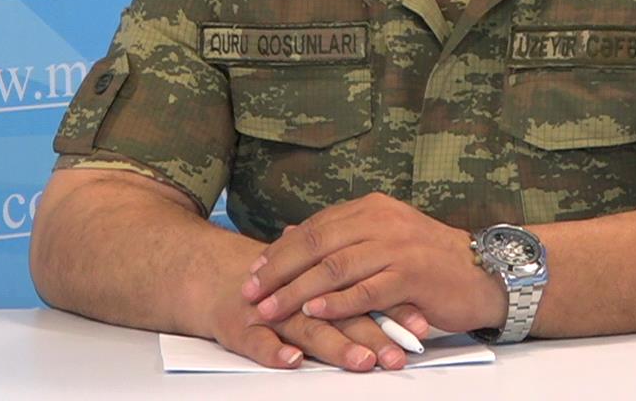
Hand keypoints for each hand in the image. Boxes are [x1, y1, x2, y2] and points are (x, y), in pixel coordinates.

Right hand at [209, 280, 412, 371]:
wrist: (214, 275)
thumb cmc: (276, 280)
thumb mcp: (316, 275)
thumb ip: (357, 284)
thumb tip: (411, 298)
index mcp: (321, 274)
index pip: (365, 289)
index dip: (394, 307)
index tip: (421, 326)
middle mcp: (299, 291)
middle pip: (342, 310)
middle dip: (373, 333)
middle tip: (399, 355)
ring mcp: (269, 310)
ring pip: (305, 326)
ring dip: (335, 344)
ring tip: (362, 360)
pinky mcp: (239, 327)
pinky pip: (256, 341)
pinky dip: (273, 351)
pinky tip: (292, 360)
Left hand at [242, 192, 506, 335]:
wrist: (485, 273)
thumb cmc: (431, 261)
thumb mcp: (383, 239)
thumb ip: (340, 237)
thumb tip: (289, 234)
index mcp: (372, 208)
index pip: (315, 227)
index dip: (281, 251)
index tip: (253, 273)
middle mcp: (382, 221)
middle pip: (318, 244)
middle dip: (280, 271)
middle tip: (250, 293)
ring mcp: (397, 246)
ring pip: (335, 267)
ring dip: (298, 290)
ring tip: (271, 309)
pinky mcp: (412, 275)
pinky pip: (366, 290)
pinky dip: (337, 302)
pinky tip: (315, 312)